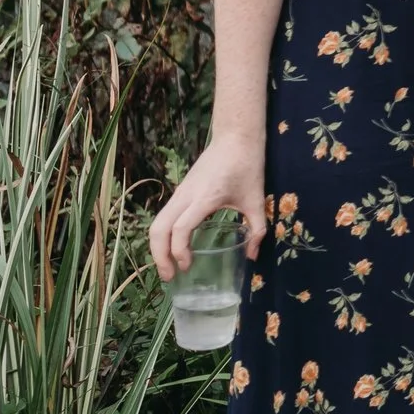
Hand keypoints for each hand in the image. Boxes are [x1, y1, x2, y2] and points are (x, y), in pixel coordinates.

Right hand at [150, 136, 264, 278]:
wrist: (236, 137)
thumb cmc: (248, 166)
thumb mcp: (256, 199)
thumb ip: (257, 229)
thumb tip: (253, 256)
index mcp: (205, 198)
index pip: (180, 229)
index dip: (179, 251)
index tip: (188, 266)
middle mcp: (186, 195)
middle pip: (158, 229)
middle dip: (159, 256)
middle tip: (170, 277)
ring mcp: (180, 192)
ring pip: (156, 222)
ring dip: (157, 247)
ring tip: (168, 267)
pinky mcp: (180, 191)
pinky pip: (163, 216)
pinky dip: (162, 235)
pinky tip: (173, 248)